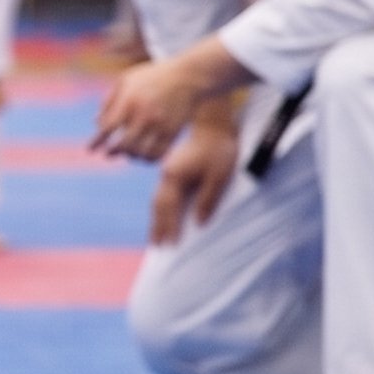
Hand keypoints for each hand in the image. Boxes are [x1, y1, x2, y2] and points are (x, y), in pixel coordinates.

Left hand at [91, 56, 204, 161]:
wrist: (188, 77)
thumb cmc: (152, 77)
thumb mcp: (126, 81)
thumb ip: (109, 101)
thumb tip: (96, 123)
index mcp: (129, 101)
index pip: (108, 127)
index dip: (97, 141)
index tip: (90, 150)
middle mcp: (143, 115)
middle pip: (123, 144)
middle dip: (112, 152)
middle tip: (109, 154)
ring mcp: (160, 125)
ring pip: (140, 153)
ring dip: (131, 156)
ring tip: (128, 153)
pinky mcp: (173, 132)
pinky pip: (158, 154)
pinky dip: (148, 159)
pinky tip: (144, 156)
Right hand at [149, 119, 239, 244]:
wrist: (214, 127)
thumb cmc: (218, 151)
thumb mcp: (218, 177)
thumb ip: (207, 200)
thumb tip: (199, 223)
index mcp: (174, 176)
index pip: (168, 207)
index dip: (169, 227)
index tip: (170, 245)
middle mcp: (166, 175)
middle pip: (157, 205)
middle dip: (157, 227)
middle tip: (156, 247)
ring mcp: (167, 172)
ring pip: (157, 200)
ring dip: (156, 219)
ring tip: (155, 237)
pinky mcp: (172, 171)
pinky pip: (163, 194)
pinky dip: (161, 209)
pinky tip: (162, 217)